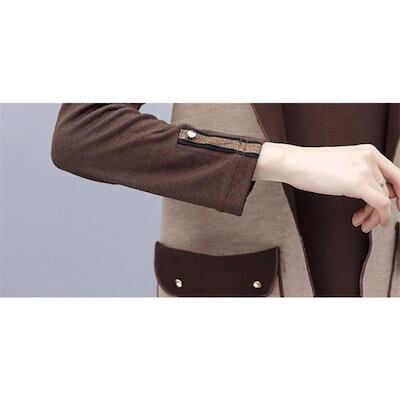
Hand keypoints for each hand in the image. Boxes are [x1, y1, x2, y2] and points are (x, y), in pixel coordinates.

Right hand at [253, 142, 399, 229]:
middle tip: (377, 219)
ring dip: (377, 216)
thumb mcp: (342, 163)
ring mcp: (364, 169)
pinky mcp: (357, 182)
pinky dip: (380, 217)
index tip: (396, 205)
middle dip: (386, 208)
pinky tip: (370, 223)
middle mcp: (370, 157)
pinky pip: (380, 204)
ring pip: (385, 198)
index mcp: (368, 151)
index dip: (399, 193)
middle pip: (390, 188)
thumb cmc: (310, 166)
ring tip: (364, 223)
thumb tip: (368, 190)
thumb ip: (358, 172)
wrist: (295, 163)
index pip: (395, 174)